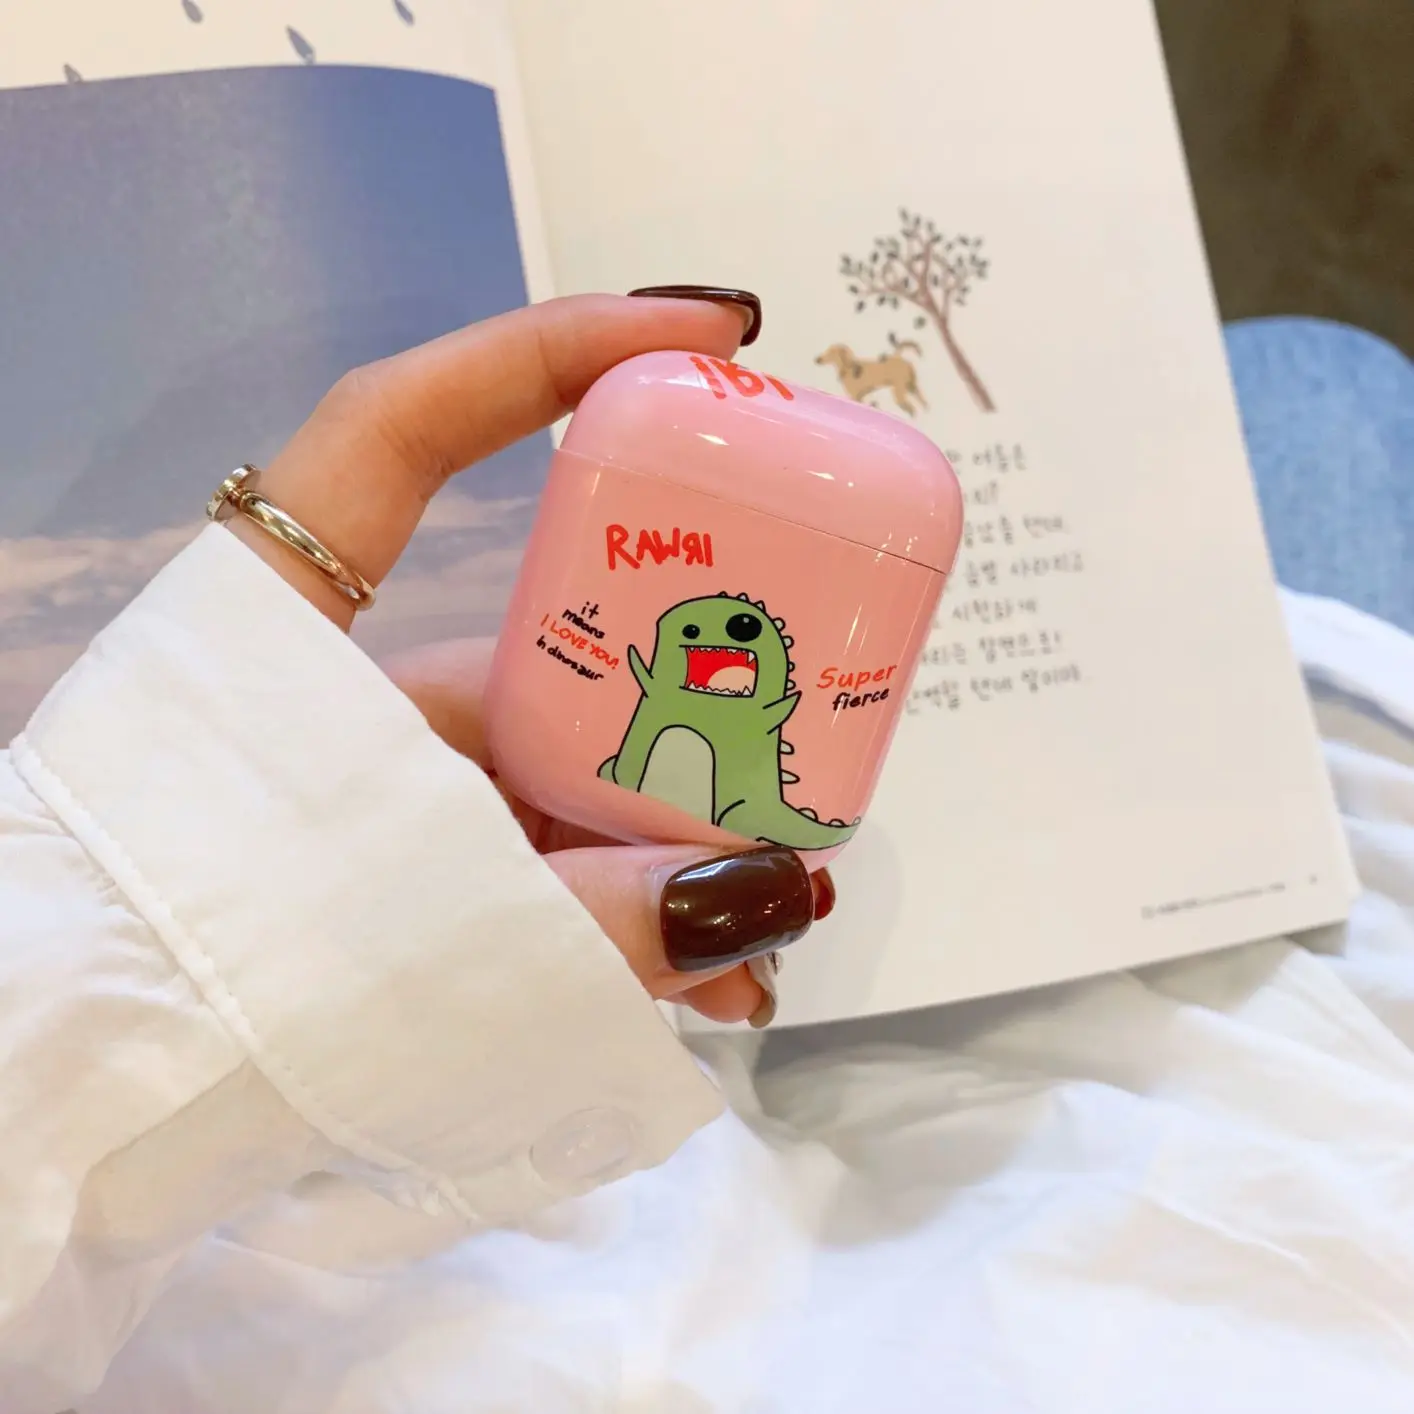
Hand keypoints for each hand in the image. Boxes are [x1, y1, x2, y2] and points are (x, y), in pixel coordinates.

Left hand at [224, 291, 829, 1023]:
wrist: (95, 1104)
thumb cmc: (220, 982)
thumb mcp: (419, 933)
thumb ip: (596, 923)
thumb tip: (775, 889)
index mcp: (295, 626)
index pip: (410, 423)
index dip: (555, 345)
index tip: (710, 327)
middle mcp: (354, 689)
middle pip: (551, 641)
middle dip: (691, 679)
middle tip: (805, 688)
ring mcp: (387, 787)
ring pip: (560, 777)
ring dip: (676, 839)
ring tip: (779, 902)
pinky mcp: (413, 879)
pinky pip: (539, 874)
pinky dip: (625, 917)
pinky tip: (712, 980)